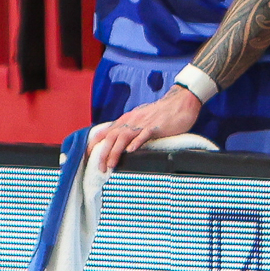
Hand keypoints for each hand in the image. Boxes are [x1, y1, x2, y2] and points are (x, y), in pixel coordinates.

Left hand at [88, 86, 202, 172]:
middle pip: (111, 137)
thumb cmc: (162, 112)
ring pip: (124, 137)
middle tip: (100, 168)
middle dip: (103, 153)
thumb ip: (130, 128)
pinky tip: (131, 151)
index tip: (88, 156)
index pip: (105, 131)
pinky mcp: (156, 127)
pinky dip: (136, 142)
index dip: (94, 144)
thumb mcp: (141, 118)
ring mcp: (144, 123)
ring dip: (115, 152)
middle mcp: (132, 120)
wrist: (181, 102)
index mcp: (127, 119)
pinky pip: (144, 134)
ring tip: (111, 165)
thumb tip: (121, 142)